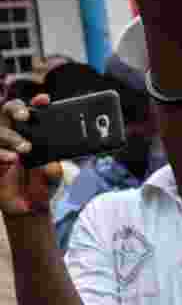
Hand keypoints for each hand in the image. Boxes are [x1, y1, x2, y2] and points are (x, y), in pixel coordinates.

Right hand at [0, 95, 63, 216]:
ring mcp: (0, 146)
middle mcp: (12, 135)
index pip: (31, 112)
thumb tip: (54, 167)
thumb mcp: (52, 179)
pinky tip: (12, 159)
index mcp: (30, 134)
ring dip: (10, 136)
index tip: (45, 99)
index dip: (36, 103)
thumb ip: (54, 172)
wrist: (27, 205)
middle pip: (7, 111)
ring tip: (25, 148)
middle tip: (26, 117)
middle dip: (17, 109)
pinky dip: (2, 153)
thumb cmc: (41, 185)